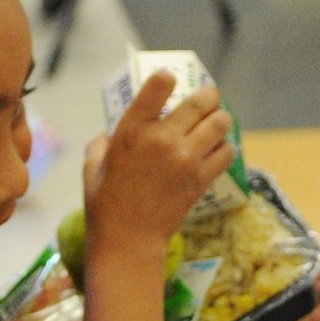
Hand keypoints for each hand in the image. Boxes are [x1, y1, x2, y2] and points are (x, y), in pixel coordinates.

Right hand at [84, 72, 233, 262]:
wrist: (127, 241)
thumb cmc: (105, 205)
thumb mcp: (92, 167)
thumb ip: (102, 143)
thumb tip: (110, 135)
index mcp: (132, 130)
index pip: (160, 83)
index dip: (168, 78)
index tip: (170, 83)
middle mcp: (162, 138)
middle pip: (202, 100)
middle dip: (208, 96)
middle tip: (207, 101)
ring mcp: (185, 158)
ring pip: (221, 122)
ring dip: (220, 121)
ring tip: (215, 126)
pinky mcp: (201, 179)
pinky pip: (227, 152)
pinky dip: (224, 149)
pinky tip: (216, 151)